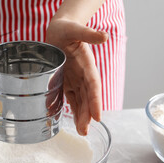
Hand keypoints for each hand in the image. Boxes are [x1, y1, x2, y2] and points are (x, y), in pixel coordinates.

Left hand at [46, 18, 107, 135]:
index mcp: (88, 64)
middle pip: (87, 97)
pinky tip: (75, 122)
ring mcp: (76, 80)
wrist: (59, 31)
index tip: (97, 116)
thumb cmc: (67, 29)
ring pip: (81, 101)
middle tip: (84, 130)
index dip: (95, 100)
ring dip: (81, 116)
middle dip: (87, 114)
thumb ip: (88, 33)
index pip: (93, 85)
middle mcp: (84, 75)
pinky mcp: (68, 82)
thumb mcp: (75, 29)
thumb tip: (104, 36)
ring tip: (82, 131)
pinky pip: (71, 98)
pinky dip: (73, 110)